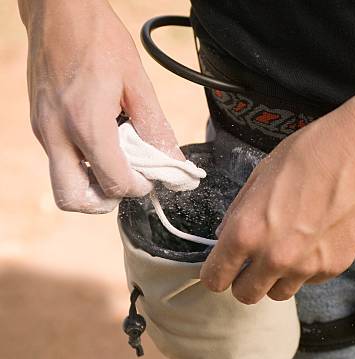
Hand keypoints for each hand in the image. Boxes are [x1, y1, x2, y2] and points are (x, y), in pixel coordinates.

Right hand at [20, 0, 182, 212]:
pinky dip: (81, 165)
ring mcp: (42, 130)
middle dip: (104, 201)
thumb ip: (155, 128)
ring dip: (91, 185)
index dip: (138, 188)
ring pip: (62, 183)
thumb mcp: (137, 83)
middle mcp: (57, 133)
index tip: (149, 178)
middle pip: (73, 199)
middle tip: (125, 184)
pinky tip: (100, 142)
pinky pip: (58, 161)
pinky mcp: (37, 123)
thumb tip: (174, 161)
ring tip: (115, 162)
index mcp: (86, 123)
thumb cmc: (99, 39)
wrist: (58, 10)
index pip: (113, 183)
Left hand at [200, 100, 354, 303]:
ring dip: (276, 278)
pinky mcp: (334, 267)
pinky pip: (310, 280)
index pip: (216, 278)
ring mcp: (307, 267)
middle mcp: (274, 257)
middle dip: (245, 281)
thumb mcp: (260, 175)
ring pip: (279, 293)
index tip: (223, 268)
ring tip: (288, 249)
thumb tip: (226, 236)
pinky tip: (315, 239)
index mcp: (246, 232)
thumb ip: (239, 212)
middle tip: (253, 264)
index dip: (216, 273)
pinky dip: (307, 268)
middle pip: (246, 295)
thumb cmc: (308, 155)